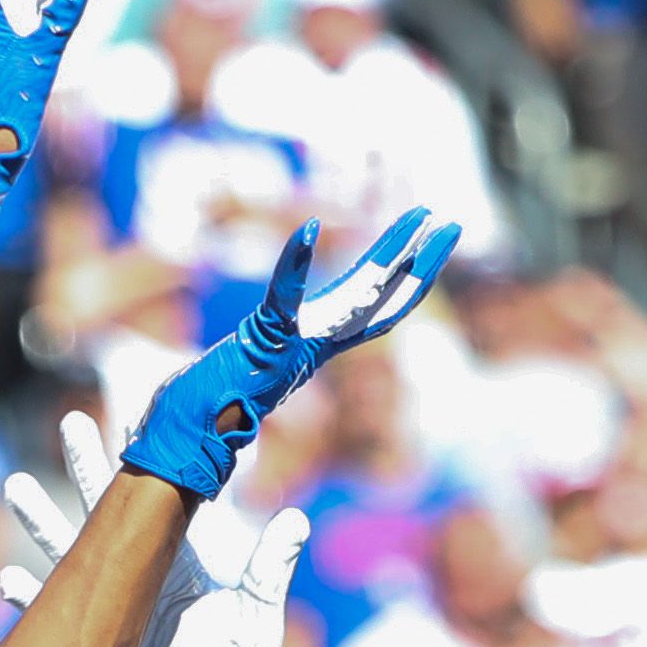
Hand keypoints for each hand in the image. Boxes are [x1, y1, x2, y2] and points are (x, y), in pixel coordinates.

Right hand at [1, 413, 311, 646]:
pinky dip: (34, 604)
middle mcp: (142, 580)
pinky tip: (11, 582)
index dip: (152, 462)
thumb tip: (295, 517)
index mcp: (182, 564)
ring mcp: (117, 615)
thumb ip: (271, 568)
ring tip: (18, 486)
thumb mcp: (260, 618)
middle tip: (72, 421)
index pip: (162, 502)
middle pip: (110, 513)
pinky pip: (62, 623)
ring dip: (45, 524)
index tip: (141, 415)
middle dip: (89, 468)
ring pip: (74, 558)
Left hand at [120, 212, 460, 502]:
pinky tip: (306, 230)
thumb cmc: (222, 392)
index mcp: (323, 340)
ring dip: (390, 255)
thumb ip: (282, 308)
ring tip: (423, 220)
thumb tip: (291, 277)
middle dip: (419, 260)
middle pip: (383, 296)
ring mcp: (299, 340)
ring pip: (357, 295)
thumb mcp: (262, 344)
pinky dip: (293, 267)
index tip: (434, 237)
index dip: (412, 275)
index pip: (381, 305)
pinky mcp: (267, 338)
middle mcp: (321, 340)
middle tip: (451, 222)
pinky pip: (284, 297)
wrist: (195, 426)